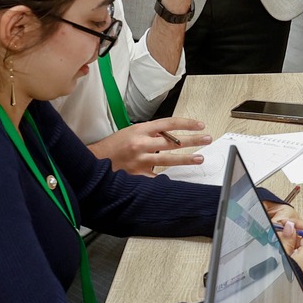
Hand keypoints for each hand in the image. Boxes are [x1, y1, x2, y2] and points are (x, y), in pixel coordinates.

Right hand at [90, 117, 211, 174]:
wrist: (95, 161)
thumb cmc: (114, 146)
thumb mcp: (131, 131)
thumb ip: (151, 132)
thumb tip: (171, 134)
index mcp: (140, 130)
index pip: (169, 123)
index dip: (186, 123)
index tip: (199, 125)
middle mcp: (142, 144)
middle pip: (173, 141)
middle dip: (193, 140)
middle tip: (206, 138)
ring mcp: (141, 160)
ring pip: (169, 159)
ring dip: (187, 158)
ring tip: (200, 158)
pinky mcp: (139, 175)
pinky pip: (158, 176)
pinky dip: (168, 177)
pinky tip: (179, 178)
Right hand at [274, 216, 302, 288]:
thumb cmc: (283, 286)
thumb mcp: (281, 257)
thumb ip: (286, 240)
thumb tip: (291, 226)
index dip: (299, 223)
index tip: (285, 223)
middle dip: (290, 234)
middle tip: (276, 233)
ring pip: (299, 251)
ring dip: (287, 245)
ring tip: (273, 246)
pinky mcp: (300, 278)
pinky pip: (296, 261)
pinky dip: (287, 256)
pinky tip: (276, 259)